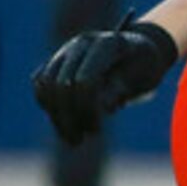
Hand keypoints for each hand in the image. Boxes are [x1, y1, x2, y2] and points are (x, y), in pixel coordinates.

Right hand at [35, 17, 179, 144]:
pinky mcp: (57, 60)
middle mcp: (82, 43)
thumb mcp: (143, 78)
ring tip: (70, 138)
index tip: (96, 131)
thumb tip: (105, 108)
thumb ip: (122, 89)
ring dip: (54, 115)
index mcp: (107, 44)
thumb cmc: (145, 67)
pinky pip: (41, 82)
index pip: (85, 80)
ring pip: (46, 85)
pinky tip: (63, 122)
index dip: (86, 109)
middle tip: (78, 141)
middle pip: (61, 84)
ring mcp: (66, 50)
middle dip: (68, 117)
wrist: (140, 50)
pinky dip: (47, 103)